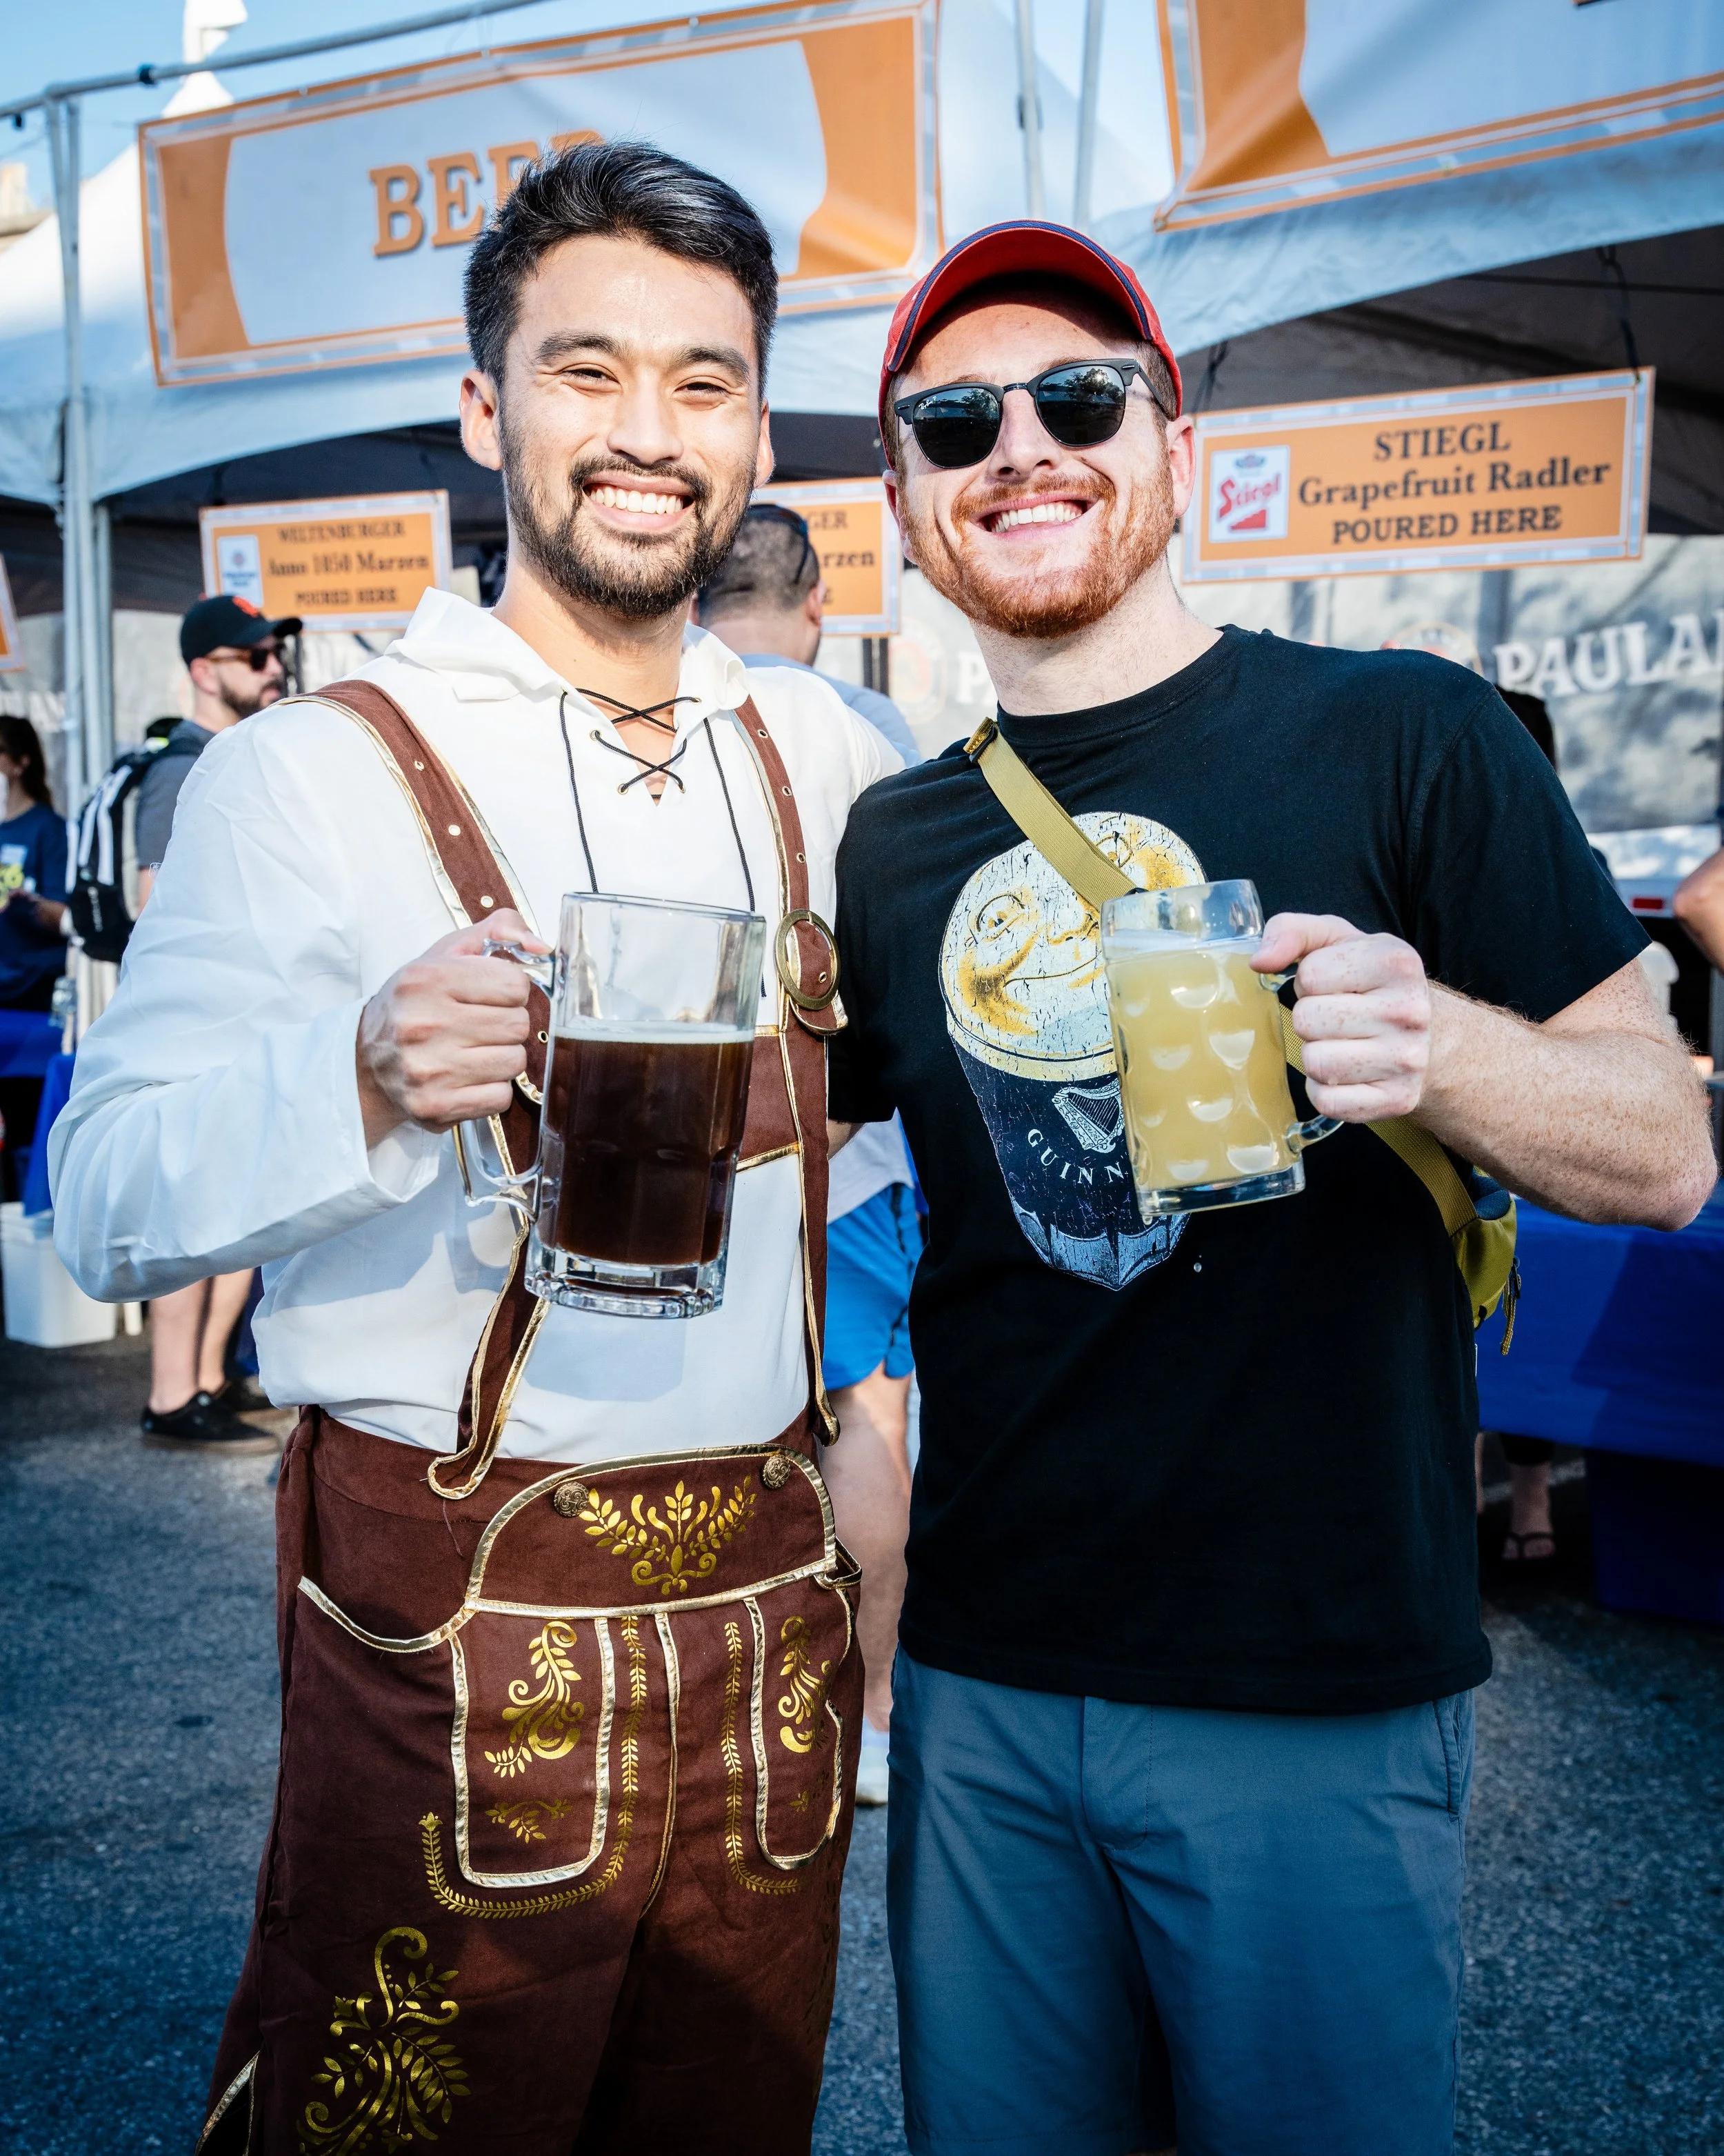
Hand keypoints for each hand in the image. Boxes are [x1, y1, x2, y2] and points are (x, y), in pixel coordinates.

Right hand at [356, 910, 545, 1146]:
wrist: (365, 1062)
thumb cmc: (414, 1005)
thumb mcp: (446, 953)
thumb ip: (497, 931)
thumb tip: (540, 946)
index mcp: (426, 979)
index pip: (515, 984)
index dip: (510, 990)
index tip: (491, 995)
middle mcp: (423, 1024)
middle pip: (518, 1025)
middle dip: (508, 1024)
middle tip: (482, 1025)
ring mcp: (428, 1069)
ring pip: (515, 1062)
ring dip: (503, 1057)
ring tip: (474, 1051)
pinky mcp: (435, 1106)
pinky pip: (501, 1097)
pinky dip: (492, 1088)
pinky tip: (468, 1077)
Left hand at [1252, 912, 1430, 1121]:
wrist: (1434, 1037)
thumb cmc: (1372, 984)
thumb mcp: (1339, 941)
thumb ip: (1293, 932)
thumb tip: (1259, 961)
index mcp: (1397, 962)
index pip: (1310, 975)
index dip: (1309, 981)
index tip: (1333, 986)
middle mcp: (1408, 1011)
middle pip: (1308, 1020)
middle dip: (1310, 1019)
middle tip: (1336, 1017)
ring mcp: (1406, 1060)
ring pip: (1315, 1063)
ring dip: (1315, 1054)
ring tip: (1341, 1043)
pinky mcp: (1397, 1099)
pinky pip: (1327, 1101)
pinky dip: (1324, 1089)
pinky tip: (1346, 1073)